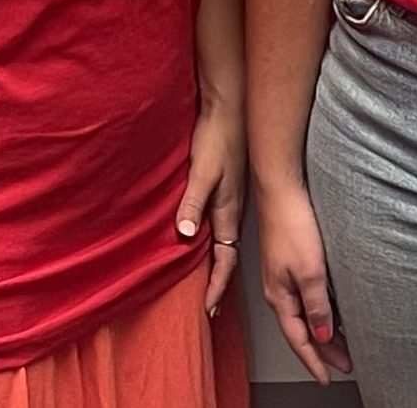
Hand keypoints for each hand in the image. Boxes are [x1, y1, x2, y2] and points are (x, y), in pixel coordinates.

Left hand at [175, 100, 245, 314]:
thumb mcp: (202, 172)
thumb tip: (183, 235)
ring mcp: (232, 199)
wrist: (229, 109)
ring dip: (217, 262)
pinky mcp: (228, 188)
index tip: (208, 309)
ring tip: (206, 280)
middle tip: (208, 304)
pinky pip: (221, 223)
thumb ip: (192, 203)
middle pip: (227, 254)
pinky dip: (214, 240)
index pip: (225, 259)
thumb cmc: (216, 138)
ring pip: (225, 239)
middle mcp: (233, 210)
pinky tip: (203, 238)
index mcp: (229, 211)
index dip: (216, 285)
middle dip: (218, 280)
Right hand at [257, 184, 351, 384]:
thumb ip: (317, 305)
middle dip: (322, 351)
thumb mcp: (310, 270)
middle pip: (301, 330)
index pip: (299, 340)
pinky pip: (305, 297)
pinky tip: (332, 310)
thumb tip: (322, 334)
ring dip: (323, 331)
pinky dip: (320, 311)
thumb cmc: (292, 224)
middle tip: (346, 364)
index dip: (314, 362)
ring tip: (344, 344)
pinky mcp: (289, 262)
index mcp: (280, 297)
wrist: (280, 189)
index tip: (327, 379)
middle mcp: (278, 290)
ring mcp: (282, 276)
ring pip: (304, 314)